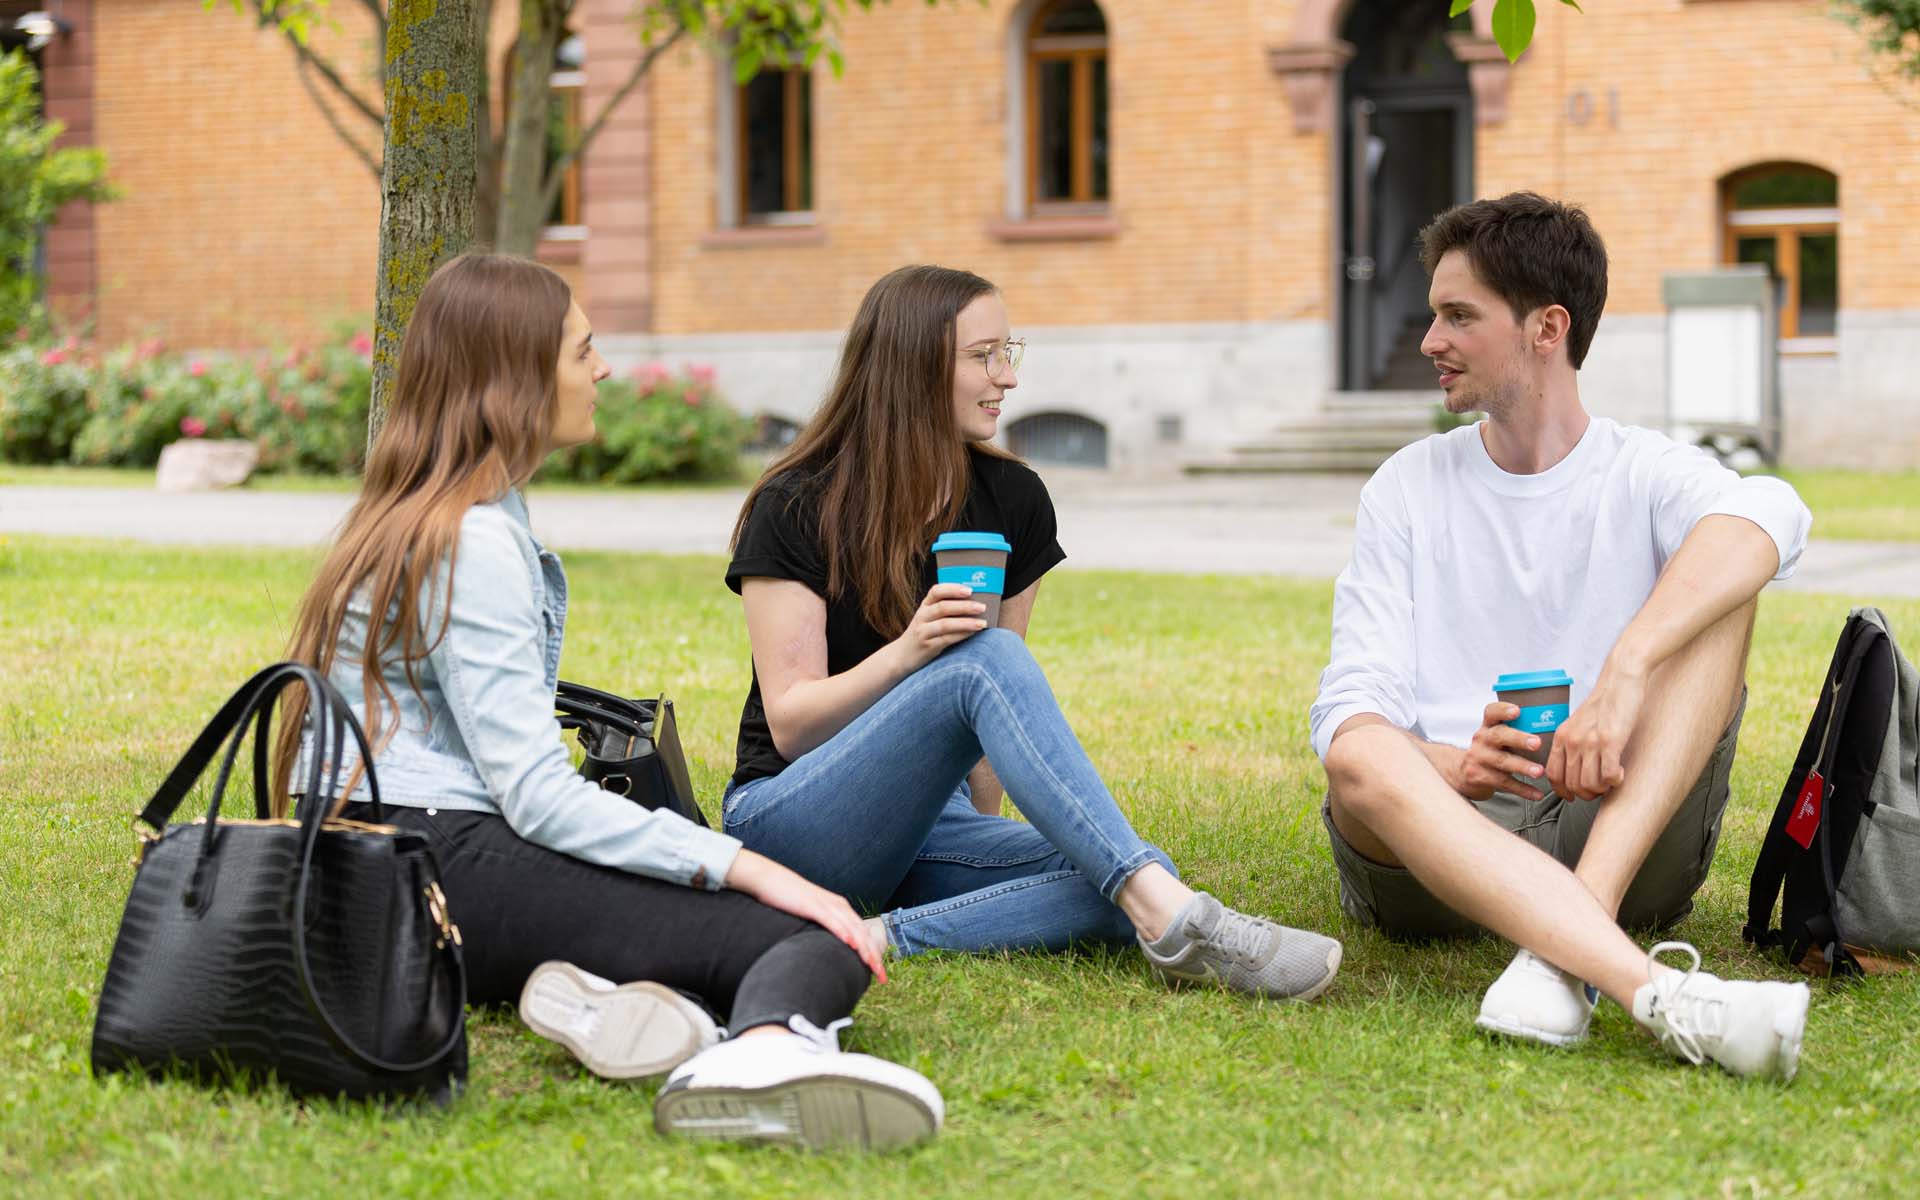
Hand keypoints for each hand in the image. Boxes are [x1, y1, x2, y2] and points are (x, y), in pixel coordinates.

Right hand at [724, 849, 886, 982]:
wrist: (770, 879)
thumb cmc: (790, 900)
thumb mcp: (812, 916)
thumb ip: (823, 928)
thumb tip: (828, 950)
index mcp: (841, 909)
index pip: (863, 935)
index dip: (873, 955)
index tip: (880, 975)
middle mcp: (839, 906)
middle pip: (863, 934)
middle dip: (874, 957)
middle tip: (883, 977)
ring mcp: (826, 905)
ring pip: (851, 929)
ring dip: (864, 948)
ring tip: (873, 965)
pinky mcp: (813, 905)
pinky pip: (831, 921)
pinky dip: (842, 932)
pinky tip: (850, 943)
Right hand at [889, 583, 987, 672]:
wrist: (902, 656)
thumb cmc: (924, 634)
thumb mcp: (929, 618)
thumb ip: (946, 610)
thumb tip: (976, 604)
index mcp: (924, 606)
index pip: (936, 591)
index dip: (952, 589)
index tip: (969, 590)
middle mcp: (922, 616)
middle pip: (943, 607)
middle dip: (964, 606)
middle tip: (982, 607)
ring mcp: (923, 632)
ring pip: (945, 624)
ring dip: (965, 622)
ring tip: (982, 623)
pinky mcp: (927, 646)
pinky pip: (946, 639)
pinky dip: (961, 635)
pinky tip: (973, 633)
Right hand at [1451, 702, 1549, 801]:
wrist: (1463, 772)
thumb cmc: (1492, 750)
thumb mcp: (1498, 737)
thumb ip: (1517, 731)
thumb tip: (1557, 727)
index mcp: (1488, 726)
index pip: (1491, 712)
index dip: (1503, 710)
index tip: (1517, 711)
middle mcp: (1481, 739)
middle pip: (1498, 736)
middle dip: (1518, 739)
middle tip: (1537, 743)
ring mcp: (1479, 758)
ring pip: (1502, 761)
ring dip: (1522, 767)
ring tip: (1539, 772)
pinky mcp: (1479, 776)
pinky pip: (1504, 783)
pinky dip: (1522, 789)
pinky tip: (1537, 794)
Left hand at [1547, 669, 1644, 802]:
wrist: (1620, 680)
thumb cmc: (1603, 703)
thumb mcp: (1578, 723)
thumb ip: (1573, 743)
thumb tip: (1575, 768)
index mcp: (1561, 736)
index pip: (1553, 775)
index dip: (1563, 791)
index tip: (1572, 797)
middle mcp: (1572, 741)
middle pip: (1573, 784)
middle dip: (1587, 793)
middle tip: (1600, 789)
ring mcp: (1590, 742)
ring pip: (1590, 784)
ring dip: (1602, 789)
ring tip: (1611, 780)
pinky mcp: (1610, 741)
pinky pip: (1608, 776)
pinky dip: (1615, 781)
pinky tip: (1620, 774)